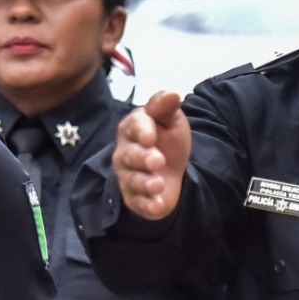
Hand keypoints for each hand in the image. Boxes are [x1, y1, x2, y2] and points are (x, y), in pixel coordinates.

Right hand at [114, 91, 190, 221]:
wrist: (173, 172)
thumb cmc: (167, 141)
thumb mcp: (171, 120)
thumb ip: (166, 108)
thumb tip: (172, 93)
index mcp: (133, 129)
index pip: (132, 126)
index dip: (140, 130)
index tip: (150, 136)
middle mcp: (125, 153)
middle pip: (129, 155)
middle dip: (142, 158)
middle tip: (157, 161)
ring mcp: (128, 177)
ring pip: (132, 180)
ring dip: (145, 183)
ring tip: (158, 185)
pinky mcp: (135, 198)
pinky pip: (138, 203)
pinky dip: (148, 205)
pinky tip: (158, 205)